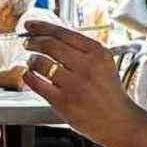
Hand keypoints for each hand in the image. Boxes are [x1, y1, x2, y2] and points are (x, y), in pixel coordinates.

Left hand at [22, 21, 141, 146]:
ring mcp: (74, 85)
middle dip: (33, 41)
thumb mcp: (103, 63)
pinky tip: (29, 75)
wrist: (119, 121)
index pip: (63, 33)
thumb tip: (50, 35)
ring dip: (31, 60)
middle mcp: (87, 67)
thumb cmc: (108, 91)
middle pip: (50, 45)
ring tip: (32, 62)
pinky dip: (28, 76)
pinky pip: (37, 84)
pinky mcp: (64, 103)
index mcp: (97, 53)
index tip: (29, 25)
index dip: (42, 27)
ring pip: (41, 63)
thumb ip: (81, 49)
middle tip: (27, 43)